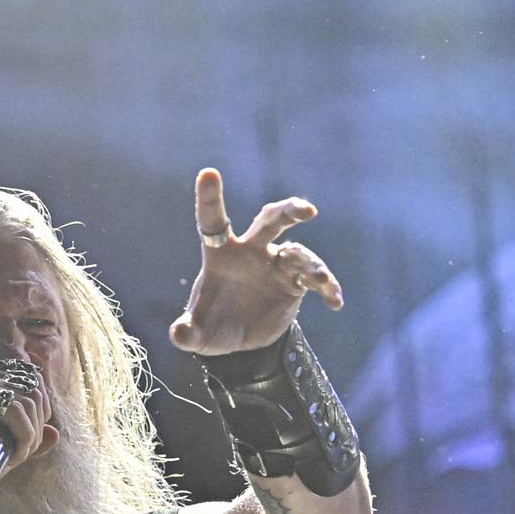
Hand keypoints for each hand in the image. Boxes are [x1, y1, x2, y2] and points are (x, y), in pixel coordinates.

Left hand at [169, 167, 344, 357]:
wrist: (238, 340)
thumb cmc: (212, 326)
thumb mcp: (197, 333)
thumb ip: (186, 332)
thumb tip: (179, 334)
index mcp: (221, 253)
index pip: (214, 220)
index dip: (209, 197)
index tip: (208, 173)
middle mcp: (251, 251)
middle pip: (271, 220)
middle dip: (288, 211)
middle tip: (306, 210)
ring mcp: (276, 264)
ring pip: (298, 251)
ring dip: (312, 262)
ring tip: (320, 277)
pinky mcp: (295, 282)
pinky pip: (315, 280)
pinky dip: (327, 287)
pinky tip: (335, 301)